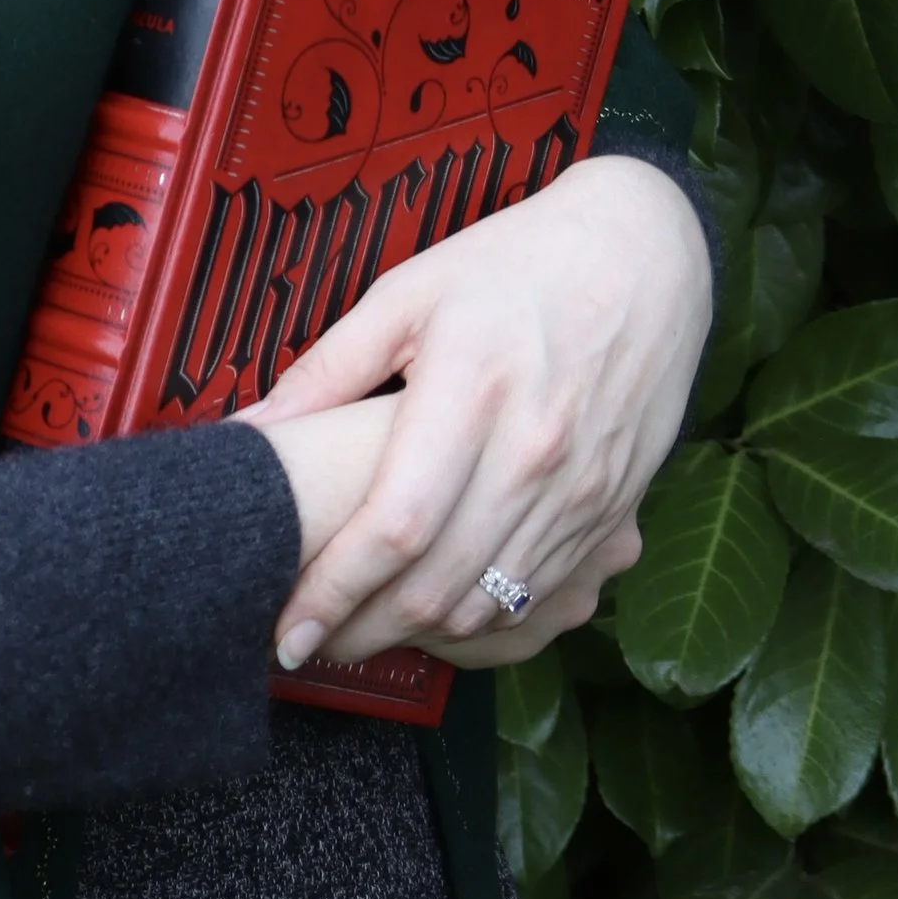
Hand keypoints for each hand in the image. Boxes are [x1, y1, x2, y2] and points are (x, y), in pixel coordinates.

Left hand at [238, 155, 712, 670]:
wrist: (645, 253)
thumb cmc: (517, 266)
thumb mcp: (408, 294)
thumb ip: (327, 370)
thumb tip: (252, 431)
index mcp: (474, 395)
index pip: (396, 526)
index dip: (334, 591)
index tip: (288, 629)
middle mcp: (537, 456)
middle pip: (439, 586)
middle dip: (361, 634)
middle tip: (308, 645)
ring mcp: (584, 493)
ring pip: (491, 607)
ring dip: (417, 640)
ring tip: (359, 634)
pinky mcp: (615, 513)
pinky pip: (544, 602)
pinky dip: (482, 626)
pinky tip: (435, 619)